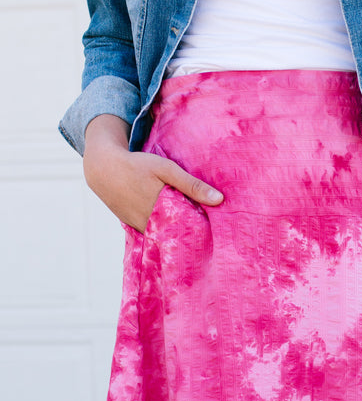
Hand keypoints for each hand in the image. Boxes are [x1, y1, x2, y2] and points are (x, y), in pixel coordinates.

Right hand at [83, 114, 222, 233]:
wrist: (103, 169)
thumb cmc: (137, 165)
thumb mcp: (166, 169)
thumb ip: (192, 185)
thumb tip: (219, 200)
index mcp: (161, 211)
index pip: (188, 229)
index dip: (201, 231)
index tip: (215, 232)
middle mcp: (149, 223)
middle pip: (176, 234)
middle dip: (190, 233)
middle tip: (207, 234)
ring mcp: (139, 226)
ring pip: (162, 235)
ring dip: (175, 232)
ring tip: (191, 229)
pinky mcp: (132, 225)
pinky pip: (151, 232)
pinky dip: (161, 230)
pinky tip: (170, 225)